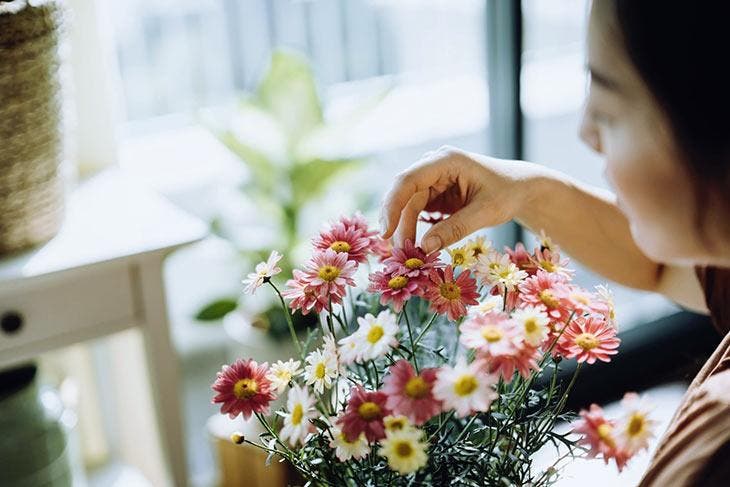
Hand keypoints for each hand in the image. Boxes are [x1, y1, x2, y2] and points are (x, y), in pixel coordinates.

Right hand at [380, 146, 540, 253]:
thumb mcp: (485, 213)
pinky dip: (414, 228)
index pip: (408, 180)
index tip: (386, 233)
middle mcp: (434, 165)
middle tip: (399, 253)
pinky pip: (416, 210)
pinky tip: (415, 245)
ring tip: (410, 253)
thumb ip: (455, 229)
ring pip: (408, 205)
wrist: (521, 188)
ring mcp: (433, 178)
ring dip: (405, 229)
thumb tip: (424, 248)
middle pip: (404, 194)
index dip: (393, 205)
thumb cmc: (508, 194)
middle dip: (398, 223)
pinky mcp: (434, 192)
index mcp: (447, 161)